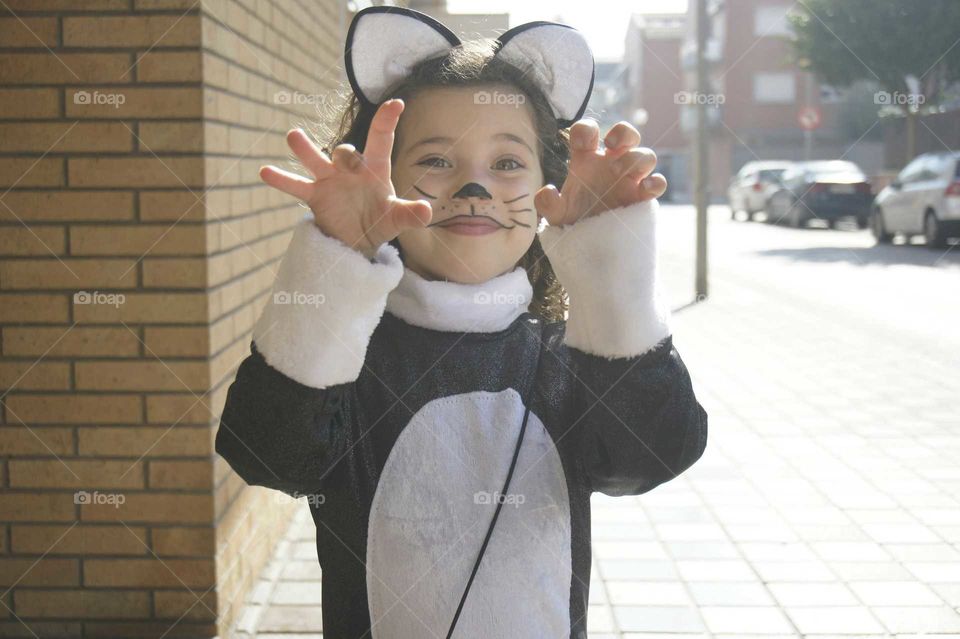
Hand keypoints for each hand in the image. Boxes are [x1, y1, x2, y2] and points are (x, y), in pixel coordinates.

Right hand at [259, 99, 432, 258]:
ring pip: (316, 159)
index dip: (387, 122)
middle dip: (345, 155)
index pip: (381, 141)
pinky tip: (265, 172)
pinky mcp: (315, 195)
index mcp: (375, 170)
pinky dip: (281, 179)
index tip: (396, 103)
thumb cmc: (380, 221)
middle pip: (346, 152)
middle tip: (344, 161)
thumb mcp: (396, 219)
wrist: (357, 240)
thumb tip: (427, 212)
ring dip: (305, 148)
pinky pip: (296, 186)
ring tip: (293, 136)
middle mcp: (350, 170)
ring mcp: (330, 180)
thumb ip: (410, 214)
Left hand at [534, 119, 666, 226]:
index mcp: (586, 159)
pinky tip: (644, 189)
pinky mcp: (642, 196)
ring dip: (634, 159)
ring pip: (645, 155)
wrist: (589, 243)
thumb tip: (548, 192)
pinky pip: (658, 182)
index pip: (588, 131)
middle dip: (622, 132)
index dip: (586, 130)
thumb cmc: (573, 220)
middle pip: (626, 133)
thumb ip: (547, 203)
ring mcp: (629, 178)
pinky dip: (655, 183)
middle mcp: (611, 163)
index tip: (582, 144)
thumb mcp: (555, 213)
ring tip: (617, 173)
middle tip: (610, 146)